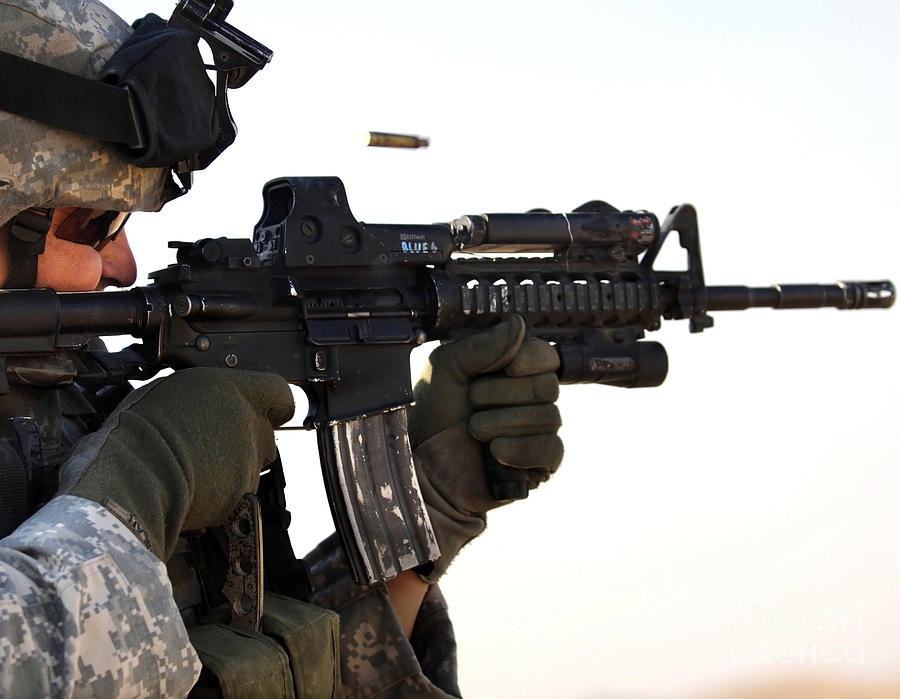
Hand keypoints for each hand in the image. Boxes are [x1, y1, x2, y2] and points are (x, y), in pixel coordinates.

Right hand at [58, 368, 293, 559]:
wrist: (132, 478)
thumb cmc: (139, 432)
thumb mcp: (173, 391)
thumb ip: (207, 396)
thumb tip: (208, 403)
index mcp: (234, 390)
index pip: (279, 392)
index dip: (273, 403)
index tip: (265, 408)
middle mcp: (249, 424)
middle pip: (264, 431)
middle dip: (246, 438)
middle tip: (212, 441)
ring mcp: (248, 460)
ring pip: (253, 463)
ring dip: (234, 465)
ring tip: (197, 465)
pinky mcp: (242, 493)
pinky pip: (240, 491)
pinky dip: (224, 491)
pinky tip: (195, 485)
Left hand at [408, 315, 562, 580]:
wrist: (423, 466)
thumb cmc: (430, 416)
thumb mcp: (446, 367)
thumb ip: (482, 345)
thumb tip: (519, 324)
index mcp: (511, 370)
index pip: (546, 355)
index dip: (529, 359)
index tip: (505, 368)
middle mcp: (530, 397)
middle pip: (546, 386)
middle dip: (500, 395)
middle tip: (471, 404)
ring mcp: (538, 431)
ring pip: (548, 417)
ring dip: (501, 423)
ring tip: (474, 431)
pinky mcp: (540, 463)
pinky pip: (551, 449)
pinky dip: (519, 449)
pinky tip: (495, 452)